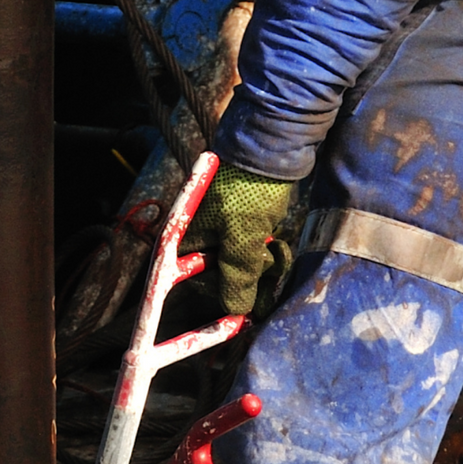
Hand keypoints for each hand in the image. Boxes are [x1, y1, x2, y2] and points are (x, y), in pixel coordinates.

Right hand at [178, 161, 299, 318]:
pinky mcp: (240, 223)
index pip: (190, 283)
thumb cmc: (250, 189)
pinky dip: (263, 255)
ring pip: (237, 265)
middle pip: (217, 277)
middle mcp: (198, 236)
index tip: (239, 317)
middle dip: (244, 283)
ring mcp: (220, 228)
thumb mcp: (244, 237)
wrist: (272, 146)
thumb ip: (237, 275)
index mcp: (186, 239)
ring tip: (275, 256)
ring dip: (258, 268)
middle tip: (265, 281)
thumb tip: (235, 310)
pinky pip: (249, 251)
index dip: (215, 300)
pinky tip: (276, 247)